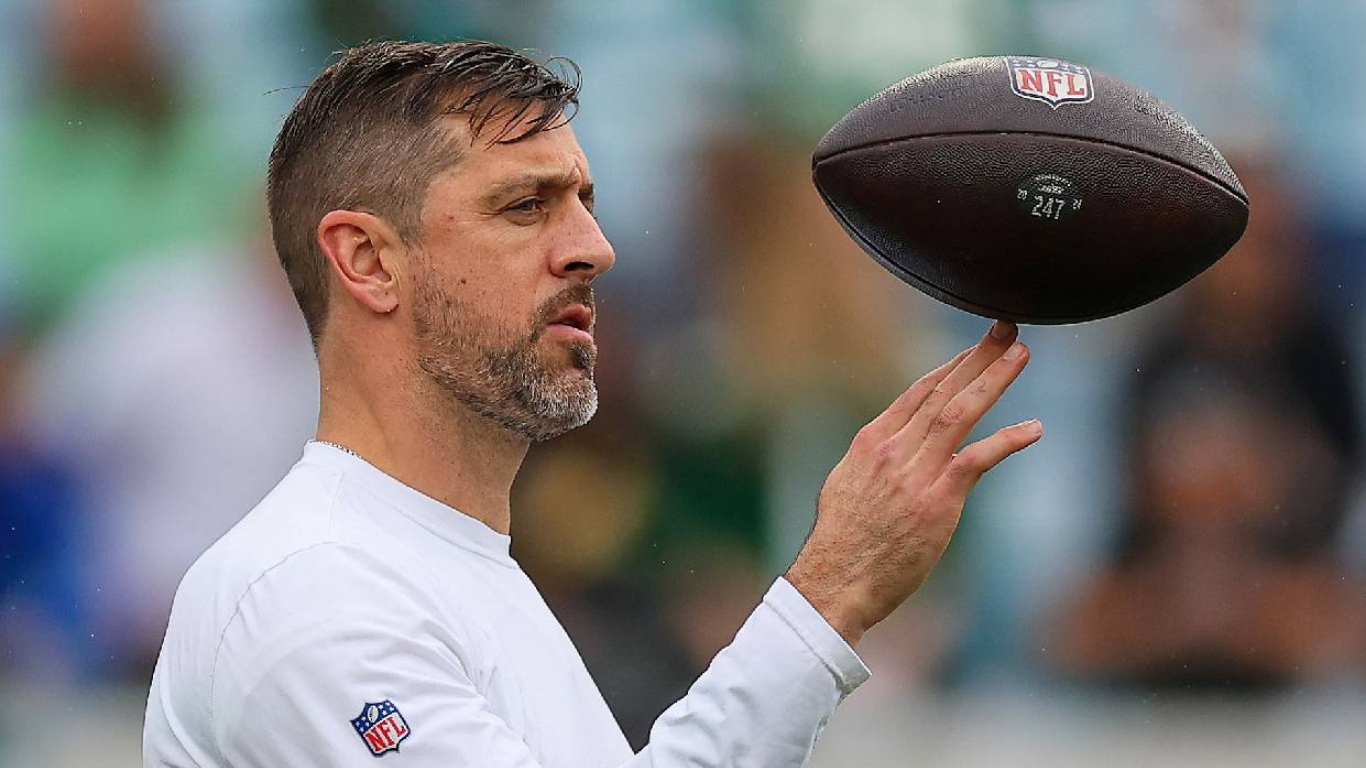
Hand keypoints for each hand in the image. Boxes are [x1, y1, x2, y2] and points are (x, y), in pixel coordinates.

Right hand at [785, 321, 1040, 645]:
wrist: (834, 580)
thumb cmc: (841, 544)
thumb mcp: (846, 486)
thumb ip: (874, 462)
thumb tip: (893, 452)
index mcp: (871, 442)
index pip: (917, 391)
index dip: (951, 366)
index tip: (976, 348)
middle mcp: (893, 448)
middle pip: (942, 390)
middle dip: (978, 356)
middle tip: (1007, 327)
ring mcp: (915, 473)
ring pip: (960, 412)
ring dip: (994, 379)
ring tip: (1021, 354)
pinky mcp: (936, 501)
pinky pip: (977, 459)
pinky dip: (1007, 440)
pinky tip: (1033, 429)